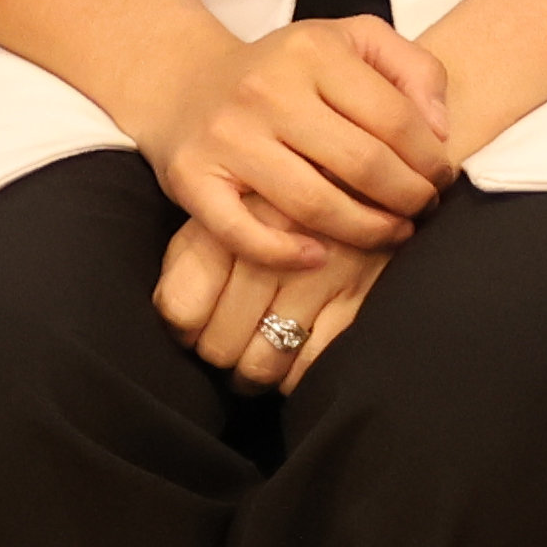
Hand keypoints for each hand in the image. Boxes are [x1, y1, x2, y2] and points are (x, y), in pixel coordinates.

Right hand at [137, 14, 454, 272]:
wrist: (188, 82)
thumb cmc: (287, 68)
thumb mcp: (354, 40)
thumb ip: (412, 69)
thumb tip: (440, 130)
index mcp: (314, 52)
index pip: (394, 117)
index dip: (429, 157)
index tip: (443, 178)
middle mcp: (267, 91)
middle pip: (360, 163)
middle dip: (407, 196)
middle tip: (424, 210)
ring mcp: (227, 137)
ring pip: (312, 204)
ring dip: (365, 230)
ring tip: (393, 233)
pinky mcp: (191, 178)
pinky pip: (242, 231)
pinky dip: (284, 254)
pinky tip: (320, 258)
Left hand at [155, 212, 388, 389]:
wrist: (368, 172)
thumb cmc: (285, 202)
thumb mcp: (230, 211)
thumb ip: (193, 260)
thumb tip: (178, 326)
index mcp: (233, 219)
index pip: (181, 310)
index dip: (184, 332)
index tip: (197, 329)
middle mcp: (273, 247)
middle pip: (219, 344)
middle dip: (222, 352)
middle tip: (233, 342)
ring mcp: (320, 272)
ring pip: (261, 363)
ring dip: (255, 371)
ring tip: (259, 357)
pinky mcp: (361, 293)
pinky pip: (311, 364)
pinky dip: (297, 374)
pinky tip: (296, 355)